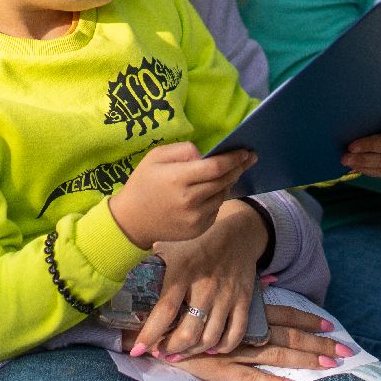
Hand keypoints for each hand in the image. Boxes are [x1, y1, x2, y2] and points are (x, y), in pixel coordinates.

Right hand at [109, 142, 254, 248]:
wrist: (131, 221)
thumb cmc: (143, 184)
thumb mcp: (156, 157)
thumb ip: (182, 151)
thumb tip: (207, 153)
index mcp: (178, 179)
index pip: (215, 167)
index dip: (233, 159)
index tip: (245, 151)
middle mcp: (189, 200)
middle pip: (224, 181)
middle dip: (238, 168)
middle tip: (249, 158)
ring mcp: (195, 218)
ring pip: (222, 195)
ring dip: (228, 182)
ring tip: (229, 172)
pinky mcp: (198, 229)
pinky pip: (216, 209)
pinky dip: (218, 198)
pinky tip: (212, 191)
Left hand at [131, 200, 269, 356]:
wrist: (239, 234)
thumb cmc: (198, 243)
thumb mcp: (171, 246)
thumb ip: (150, 260)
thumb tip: (119, 266)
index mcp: (184, 272)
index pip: (165, 310)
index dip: (150, 334)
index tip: (137, 351)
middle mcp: (205, 287)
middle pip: (188, 332)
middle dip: (171, 349)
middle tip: (161, 353)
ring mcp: (226, 296)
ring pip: (210, 338)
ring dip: (192, 352)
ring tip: (180, 354)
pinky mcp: (244, 301)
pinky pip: (235, 334)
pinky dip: (222, 347)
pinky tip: (210, 348)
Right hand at [158, 305, 352, 380]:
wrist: (154, 321)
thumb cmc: (190, 304)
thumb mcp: (220, 290)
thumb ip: (248, 287)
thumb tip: (272, 277)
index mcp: (249, 311)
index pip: (287, 315)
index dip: (309, 321)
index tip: (332, 326)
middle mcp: (247, 329)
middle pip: (290, 337)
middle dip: (319, 344)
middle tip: (345, 352)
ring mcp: (235, 349)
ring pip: (278, 355)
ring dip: (305, 361)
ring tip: (329, 367)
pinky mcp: (220, 367)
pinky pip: (250, 376)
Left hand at [342, 109, 380, 177]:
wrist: (368, 125)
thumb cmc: (372, 109)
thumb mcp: (376, 104)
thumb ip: (374, 105)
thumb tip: (356, 103)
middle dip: (372, 146)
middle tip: (351, 146)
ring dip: (366, 160)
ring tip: (346, 159)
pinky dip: (370, 170)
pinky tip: (355, 166)